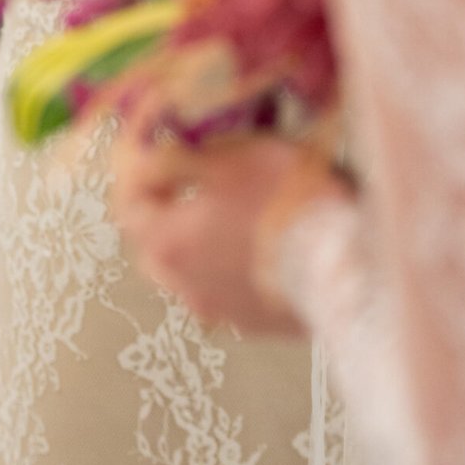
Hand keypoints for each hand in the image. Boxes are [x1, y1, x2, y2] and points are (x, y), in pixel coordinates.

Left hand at [111, 129, 345, 334]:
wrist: (336, 264)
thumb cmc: (280, 200)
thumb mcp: (229, 156)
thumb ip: (180, 157)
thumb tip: (153, 151)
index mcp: (165, 241)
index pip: (128, 203)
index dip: (135, 166)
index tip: (151, 141)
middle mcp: (181, 284)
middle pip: (155, 243)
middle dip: (161, 208)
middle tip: (182, 177)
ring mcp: (219, 310)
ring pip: (190, 270)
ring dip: (198, 240)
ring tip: (226, 211)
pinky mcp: (254, 323)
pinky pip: (228, 288)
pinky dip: (231, 263)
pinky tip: (257, 242)